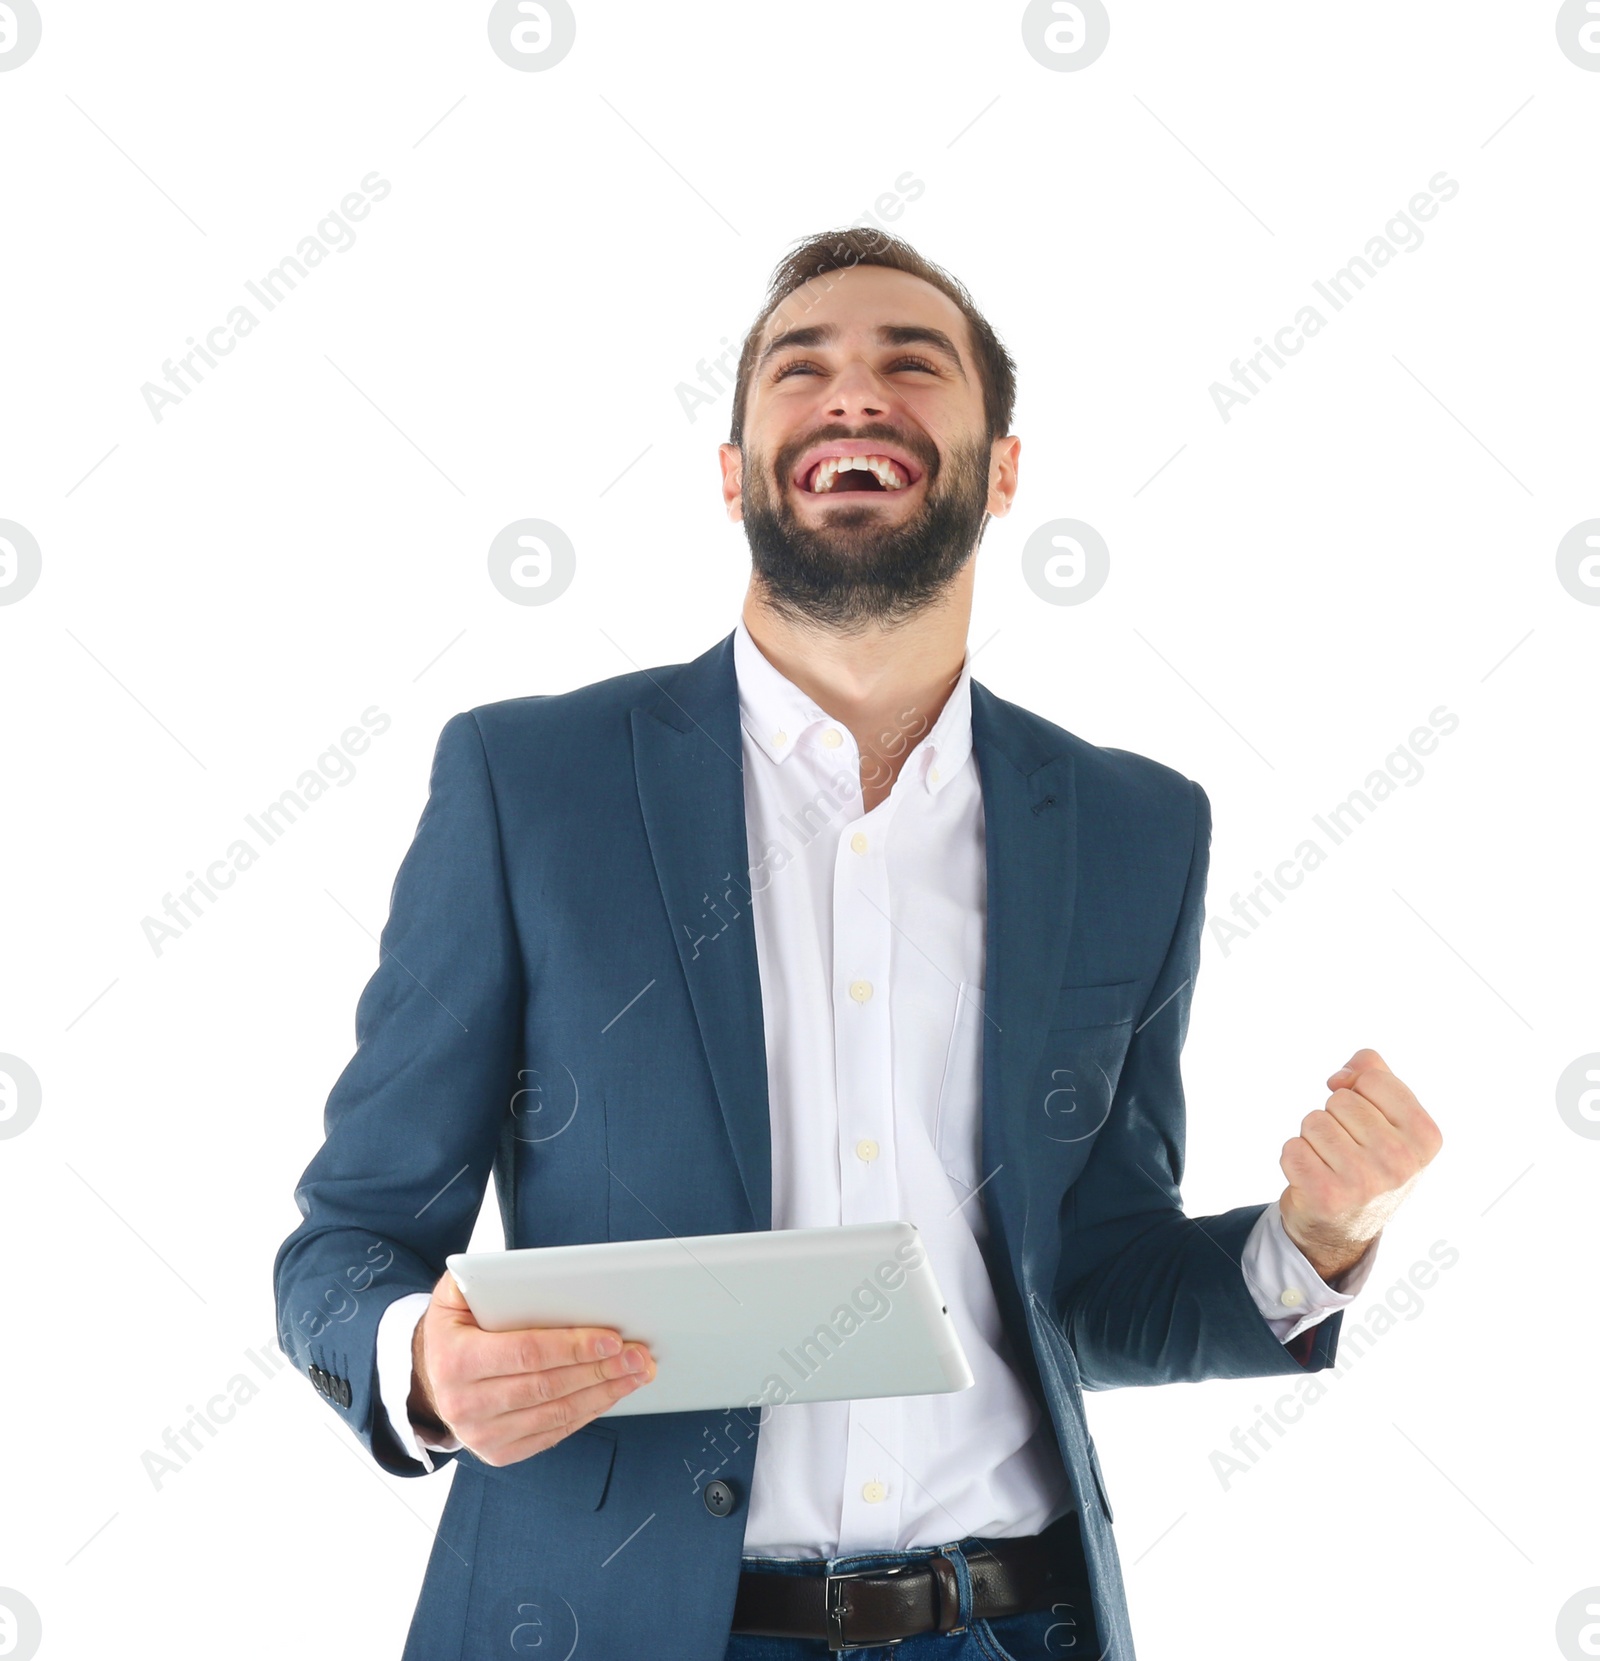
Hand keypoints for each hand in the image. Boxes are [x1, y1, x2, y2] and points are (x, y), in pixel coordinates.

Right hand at [408, 1268, 655, 1466]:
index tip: (612, 1337)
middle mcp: (464, 1405)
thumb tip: (518, 1271)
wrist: (428, 1377)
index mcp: (456, 1361)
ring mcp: (480, 1436)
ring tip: (636, 1372)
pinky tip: (610, 1393)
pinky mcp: (498, 1453)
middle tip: (638, 1354)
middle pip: (548, 1386)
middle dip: (600, 1369)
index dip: (573, 1346)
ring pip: (556, 1413)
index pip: (526, 1353)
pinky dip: (587, 1413)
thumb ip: (479, 1278)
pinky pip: (552, 1434)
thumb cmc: (454, 1328)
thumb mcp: (453, 1295)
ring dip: (603, 1393)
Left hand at [1278, 1048, 1442, 1282]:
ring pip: (1313, 1121)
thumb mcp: (1388, 1115)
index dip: (1358, 1092)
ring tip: (1331, 1164)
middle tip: (1347, 1149)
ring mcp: (1365, 1182)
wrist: (1345, 1226)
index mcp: (1425, 1137)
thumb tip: (1341, 1077)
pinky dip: (1295, 1158)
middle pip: (1340, 1099)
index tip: (1366, 1122)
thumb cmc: (1368, 1159)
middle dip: (1335, 1118)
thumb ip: (1373, 1073)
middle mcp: (1401, 1162)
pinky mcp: (1326, 1196)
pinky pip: (1292, 1147)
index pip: (1372, 1078)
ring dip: (1314, 1138)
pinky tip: (1313, 1178)